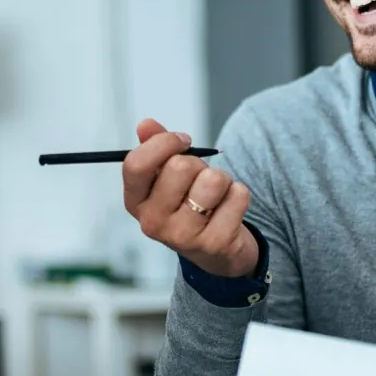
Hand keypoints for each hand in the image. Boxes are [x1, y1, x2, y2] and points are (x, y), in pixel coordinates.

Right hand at [122, 118, 259, 279]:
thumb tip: (146, 125)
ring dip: (222, 179)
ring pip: (213, 179)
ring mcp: (182, 237)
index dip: (164, 143)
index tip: (183, 141)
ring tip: (216, 195)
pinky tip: (229, 210)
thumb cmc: (189, 203)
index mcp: (135, 201)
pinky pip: (238, 195)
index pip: (136, 163)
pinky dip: (239, 195)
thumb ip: (157, 147)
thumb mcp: (168, 177)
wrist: (216, 250)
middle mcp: (152, 222)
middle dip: (199, 164)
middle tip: (200, 180)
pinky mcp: (215, 244)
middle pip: (180, 166)